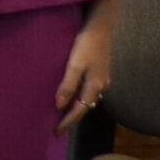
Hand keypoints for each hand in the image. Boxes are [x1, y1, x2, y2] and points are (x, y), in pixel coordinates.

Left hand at [56, 10, 116, 131]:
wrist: (101, 28)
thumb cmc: (86, 45)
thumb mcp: (74, 64)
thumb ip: (67, 85)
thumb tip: (59, 106)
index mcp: (95, 86)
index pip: (80, 110)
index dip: (68, 122)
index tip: (57, 132)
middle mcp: (101, 86)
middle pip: (86, 107)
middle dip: (72, 118)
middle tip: (59, 128)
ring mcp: (102, 79)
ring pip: (88, 99)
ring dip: (77, 108)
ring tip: (63, 116)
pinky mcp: (99, 72)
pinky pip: (88, 91)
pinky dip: (80, 98)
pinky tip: (72, 97)